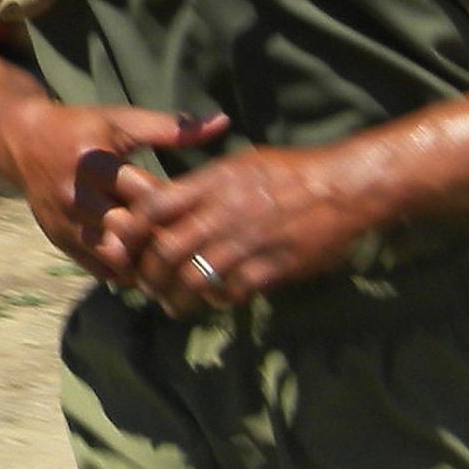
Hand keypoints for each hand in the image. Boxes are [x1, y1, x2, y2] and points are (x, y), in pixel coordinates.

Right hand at [0, 98, 228, 282]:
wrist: (23, 142)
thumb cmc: (82, 128)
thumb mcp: (123, 120)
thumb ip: (172, 127)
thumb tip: (222, 123)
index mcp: (94, 163)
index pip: (147, 195)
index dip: (180, 207)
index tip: (207, 212)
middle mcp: (76, 198)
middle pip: (131, 232)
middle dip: (166, 240)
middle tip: (199, 244)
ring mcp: (66, 224)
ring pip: (116, 259)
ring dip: (149, 262)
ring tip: (178, 260)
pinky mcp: (60, 241)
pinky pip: (100, 269)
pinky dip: (129, 271)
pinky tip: (151, 265)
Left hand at [97, 140, 389, 311]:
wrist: (343, 187)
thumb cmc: (292, 171)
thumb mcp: (241, 164)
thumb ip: (204, 185)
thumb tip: (171, 202)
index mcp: (213, 183)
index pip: (154, 208)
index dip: (132, 232)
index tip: (125, 247)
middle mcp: (223, 213)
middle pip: (165, 251)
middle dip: (148, 275)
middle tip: (147, 286)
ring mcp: (246, 243)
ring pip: (192, 279)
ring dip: (175, 297)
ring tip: (173, 305)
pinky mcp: (269, 269)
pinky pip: (229, 293)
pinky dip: (216, 301)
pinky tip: (215, 301)